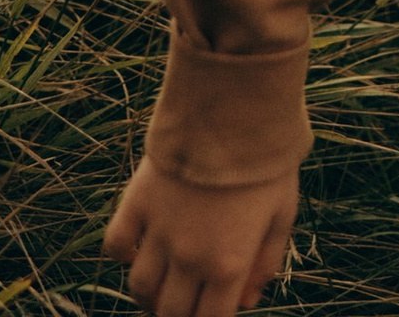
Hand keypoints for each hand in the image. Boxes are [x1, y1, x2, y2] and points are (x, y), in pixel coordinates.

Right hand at [103, 159, 299, 316]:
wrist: (236, 102)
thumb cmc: (268, 157)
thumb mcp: (283, 212)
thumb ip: (265, 262)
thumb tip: (247, 302)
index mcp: (228, 263)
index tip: (212, 311)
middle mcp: (189, 256)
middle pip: (170, 312)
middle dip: (179, 314)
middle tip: (188, 302)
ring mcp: (159, 230)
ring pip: (141, 287)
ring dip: (150, 294)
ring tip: (163, 283)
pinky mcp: (137, 200)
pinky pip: (115, 245)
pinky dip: (122, 254)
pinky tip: (137, 248)